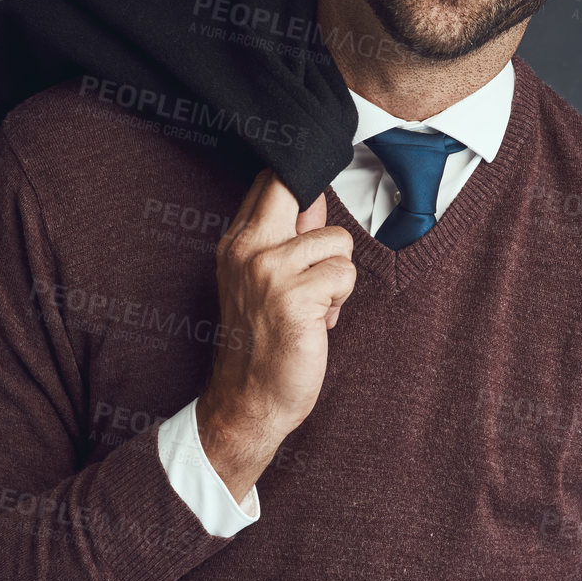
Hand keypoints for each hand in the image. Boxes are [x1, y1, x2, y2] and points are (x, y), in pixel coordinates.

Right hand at [195, 168, 356, 501]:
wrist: (249, 400)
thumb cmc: (261, 343)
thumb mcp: (262, 280)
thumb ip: (287, 237)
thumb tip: (315, 198)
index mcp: (237, 242)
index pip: (273, 181)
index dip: (303, 181)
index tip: (313, 201)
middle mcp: (248, 249)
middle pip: (296, 186)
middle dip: (319, 213)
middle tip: (318, 255)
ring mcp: (270, 271)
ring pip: (337, 241)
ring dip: (336, 276)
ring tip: (315, 305)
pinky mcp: (295, 297)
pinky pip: (344, 275)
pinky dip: (340, 302)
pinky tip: (319, 323)